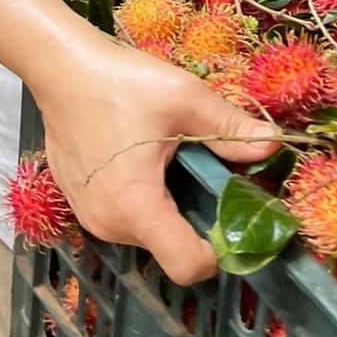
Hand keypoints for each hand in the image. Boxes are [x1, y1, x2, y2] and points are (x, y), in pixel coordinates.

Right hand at [33, 35, 276, 284]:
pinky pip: (122, 216)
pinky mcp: (80, 203)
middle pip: (168, 248)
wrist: (62, 68)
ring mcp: (90, 216)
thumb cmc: (121, 83)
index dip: (217, 253)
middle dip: (193, 219)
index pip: (187, 268)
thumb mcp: (186, 99)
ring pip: (146, 232)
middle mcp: (110, 225)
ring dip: (167, 207)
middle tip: (203, 172)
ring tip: (171, 159)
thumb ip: (231, 129)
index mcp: (138, 207)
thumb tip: (274, 144)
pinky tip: (142, 158)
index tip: (230, 219)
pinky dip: (141, 199)